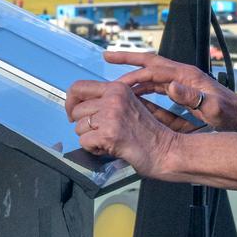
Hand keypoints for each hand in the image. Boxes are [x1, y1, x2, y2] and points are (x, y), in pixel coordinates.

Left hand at [65, 79, 179, 177]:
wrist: (166, 150)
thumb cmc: (148, 133)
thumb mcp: (128, 105)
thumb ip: (106, 101)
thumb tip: (79, 105)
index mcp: (117, 88)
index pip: (78, 87)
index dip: (70, 102)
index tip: (72, 113)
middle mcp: (113, 98)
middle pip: (76, 111)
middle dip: (83, 126)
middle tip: (99, 133)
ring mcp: (111, 116)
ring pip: (78, 127)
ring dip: (89, 138)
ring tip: (108, 140)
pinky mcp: (109, 134)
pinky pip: (84, 142)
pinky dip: (93, 149)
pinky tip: (109, 148)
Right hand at [101, 50, 236, 131]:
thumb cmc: (231, 115)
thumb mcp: (213, 108)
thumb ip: (194, 98)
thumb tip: (171, 86)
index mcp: (186, 75)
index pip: (153, 66)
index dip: (132, 67)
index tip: (113, 69)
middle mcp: (182, 76)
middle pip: (149, 65)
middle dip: (128, 61)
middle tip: (106, 58)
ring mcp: (182, 84)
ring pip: (151, 77)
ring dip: (133, 78)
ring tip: (113, 83)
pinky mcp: (183, 93)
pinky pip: (158, 89)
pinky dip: (143, 91)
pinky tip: (133, 98)